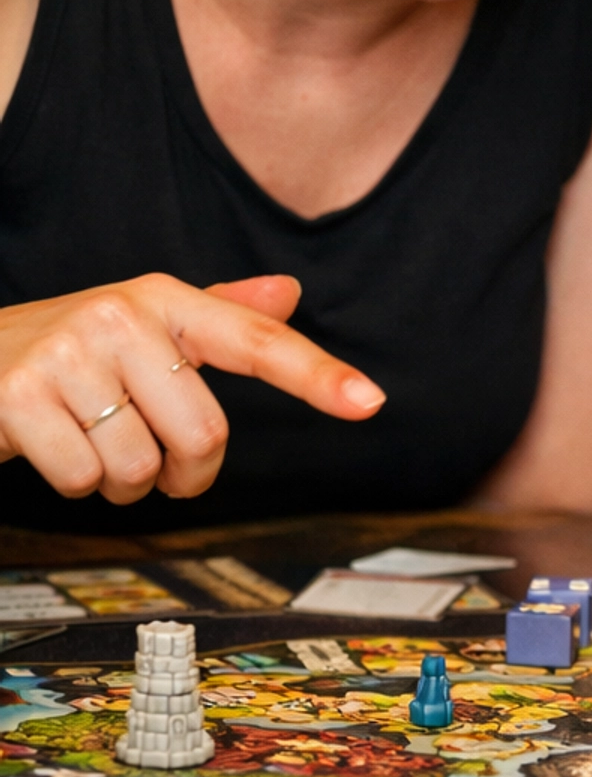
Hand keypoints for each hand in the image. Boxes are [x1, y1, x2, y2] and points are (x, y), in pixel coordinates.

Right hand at [0, 272, 385, 505]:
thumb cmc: (67, 350)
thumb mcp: (139, 325)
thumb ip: (216, 315)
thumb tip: (289, 293)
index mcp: (163, 299)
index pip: (256, 340)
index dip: (317, 375)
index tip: (370, 402)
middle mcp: (120, 316)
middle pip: (203, 435)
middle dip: (181, 473)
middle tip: (148, 458)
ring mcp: (67, 354)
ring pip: (140, 468)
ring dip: (121, 484)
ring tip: (90, 444)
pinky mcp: (18, 398)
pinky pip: (83, 480)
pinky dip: (74, 483)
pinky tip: (51, 446)